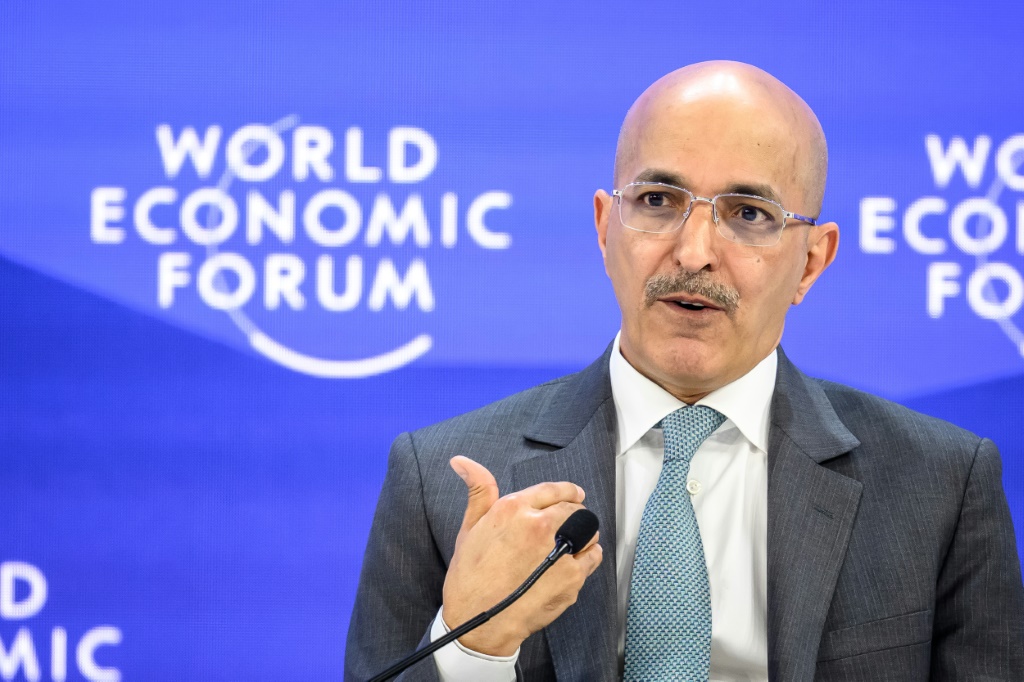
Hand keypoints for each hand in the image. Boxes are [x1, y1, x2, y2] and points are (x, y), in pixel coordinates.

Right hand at [441, 455, 602, 656]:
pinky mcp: (571, 577)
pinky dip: (588, 556)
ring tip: (571, 544)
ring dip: (583, 533)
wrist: (477, 623)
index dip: (567, 491)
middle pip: (573, 508)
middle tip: (568, 523)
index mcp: (514, 509)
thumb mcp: (470, 527)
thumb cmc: (470, 577)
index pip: (552, 489)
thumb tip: (463, 461)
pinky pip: (592, 556)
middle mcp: (538, 526)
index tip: (573, 494)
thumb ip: (478, 490)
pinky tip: (573, 562)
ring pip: (588, 530)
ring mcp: (558, 551)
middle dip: (573, 512)